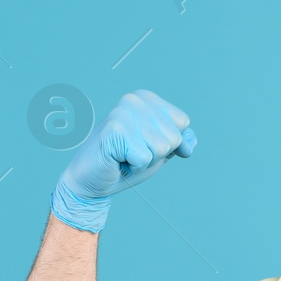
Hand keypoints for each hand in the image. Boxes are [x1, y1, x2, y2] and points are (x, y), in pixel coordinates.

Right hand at [50, 90, 197, 231]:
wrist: (91, 181)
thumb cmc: (125, 163)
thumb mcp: (159, 151)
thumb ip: (179, 142)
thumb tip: (189, 145)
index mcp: (146, 98)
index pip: (182, 123)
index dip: (169, 144)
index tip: (144, 145)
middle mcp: (134, 100)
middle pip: (174, 137)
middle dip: (157, 154)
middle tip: (132, 153)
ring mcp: (123, 113)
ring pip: (162, 148)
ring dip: (145, 161)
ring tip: (125, 157)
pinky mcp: (114, 129)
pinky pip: (144, 157)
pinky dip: (134, 167)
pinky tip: (117, 161)